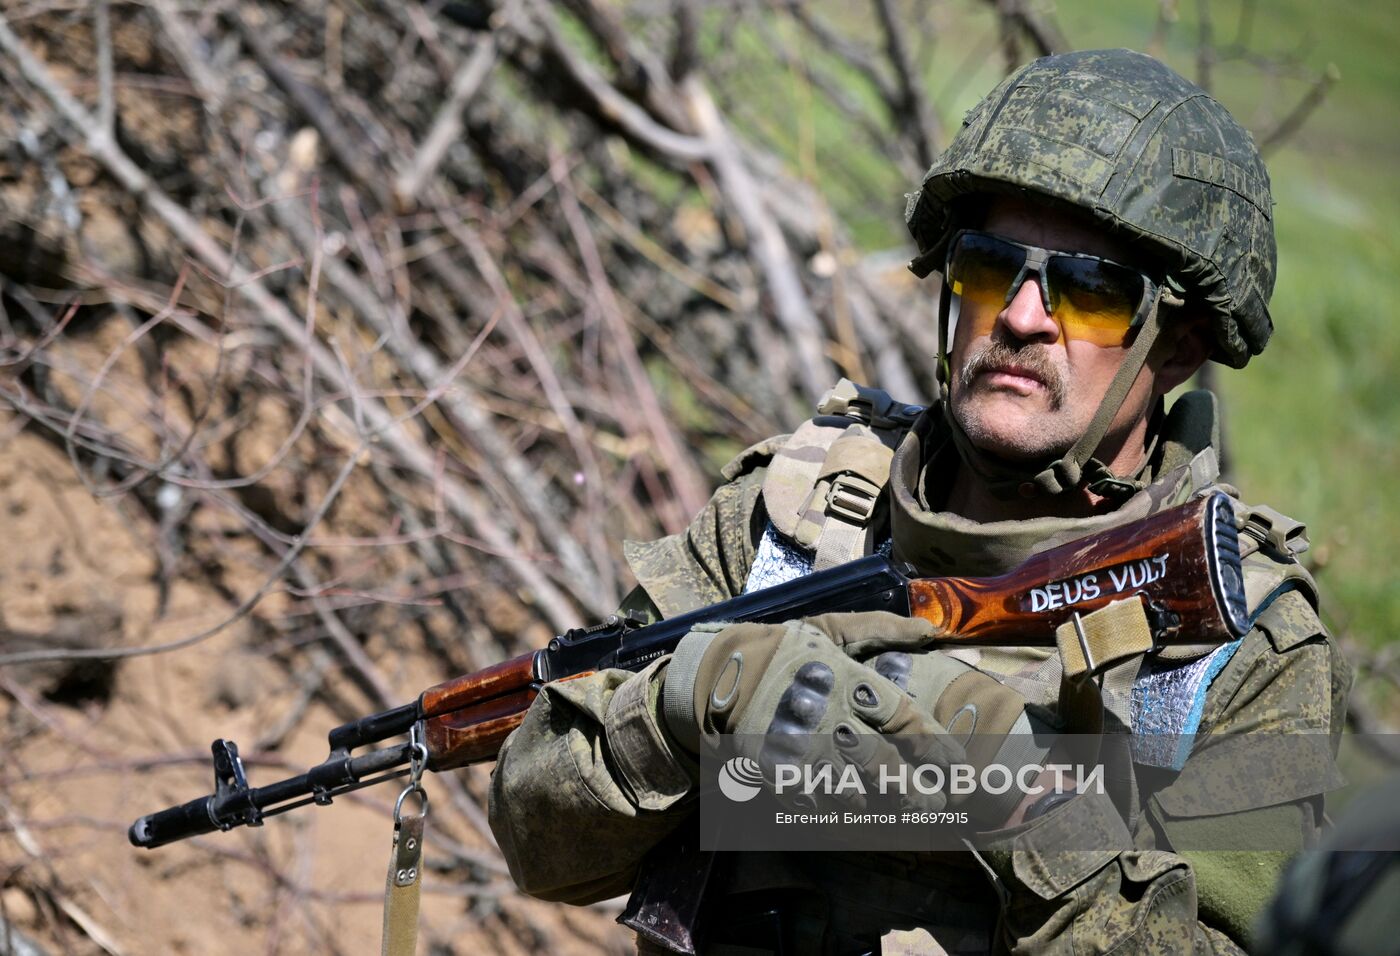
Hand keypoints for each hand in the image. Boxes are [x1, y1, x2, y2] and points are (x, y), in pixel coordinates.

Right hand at [662, 615, 962, 811]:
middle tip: (937, 804)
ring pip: (854, 791)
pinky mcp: (777, 773)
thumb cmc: (784, 649)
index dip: (937, 748)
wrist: (717, 675)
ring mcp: (803, 750)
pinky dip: (838, 813)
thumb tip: (930, 631)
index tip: (958, 767)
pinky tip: (856, 816)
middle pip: (885, 766)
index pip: (906, 720)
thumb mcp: (832, 628)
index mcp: (850, 681)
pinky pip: (816, 803)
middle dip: (917, 790)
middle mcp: (831, 718)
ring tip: (904, 813)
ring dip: (882, 806)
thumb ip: (882, 629)